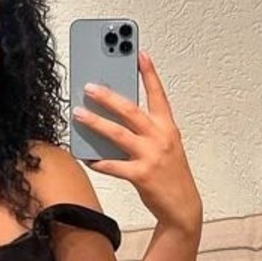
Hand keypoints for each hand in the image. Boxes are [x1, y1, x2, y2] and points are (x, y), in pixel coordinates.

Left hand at [72, 49, 202, 235]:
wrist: (183, 207)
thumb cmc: (171, 174)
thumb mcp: (165, 146)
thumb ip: (146, 130)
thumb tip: (115, 118)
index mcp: (168, 128)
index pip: (158, 95)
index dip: (149, 73)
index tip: (139, 53)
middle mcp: (160, 138)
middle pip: (131, 111)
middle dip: (108, 97)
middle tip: (89, 87)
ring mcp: (151, 156)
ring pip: (118, 134)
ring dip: (96, 123)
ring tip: (78, 115)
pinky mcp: (142, 175)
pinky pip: (114, 165)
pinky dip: (98, 161)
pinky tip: (86, 157)